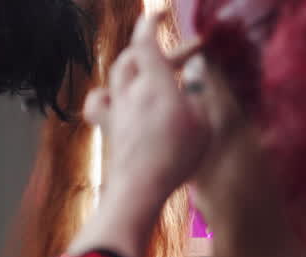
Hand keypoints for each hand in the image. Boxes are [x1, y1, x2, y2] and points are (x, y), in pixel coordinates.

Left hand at [85, 13, 209, 222]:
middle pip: (133, 56)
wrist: (138, 190)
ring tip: (153, 70)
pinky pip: (100, 102)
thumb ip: (201, 90)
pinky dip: (109, 93)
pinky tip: (121, 98)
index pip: (145, 42)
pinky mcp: (109, 128)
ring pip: (116, 75)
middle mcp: (129, 92)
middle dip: (156, 48)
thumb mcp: (205, 121)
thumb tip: (196, 67)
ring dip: (134, 65)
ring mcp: (116, 110)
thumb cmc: (176, 157)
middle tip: (187, 54)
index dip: (150, 23)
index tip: (158, 13)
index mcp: (155, 84)